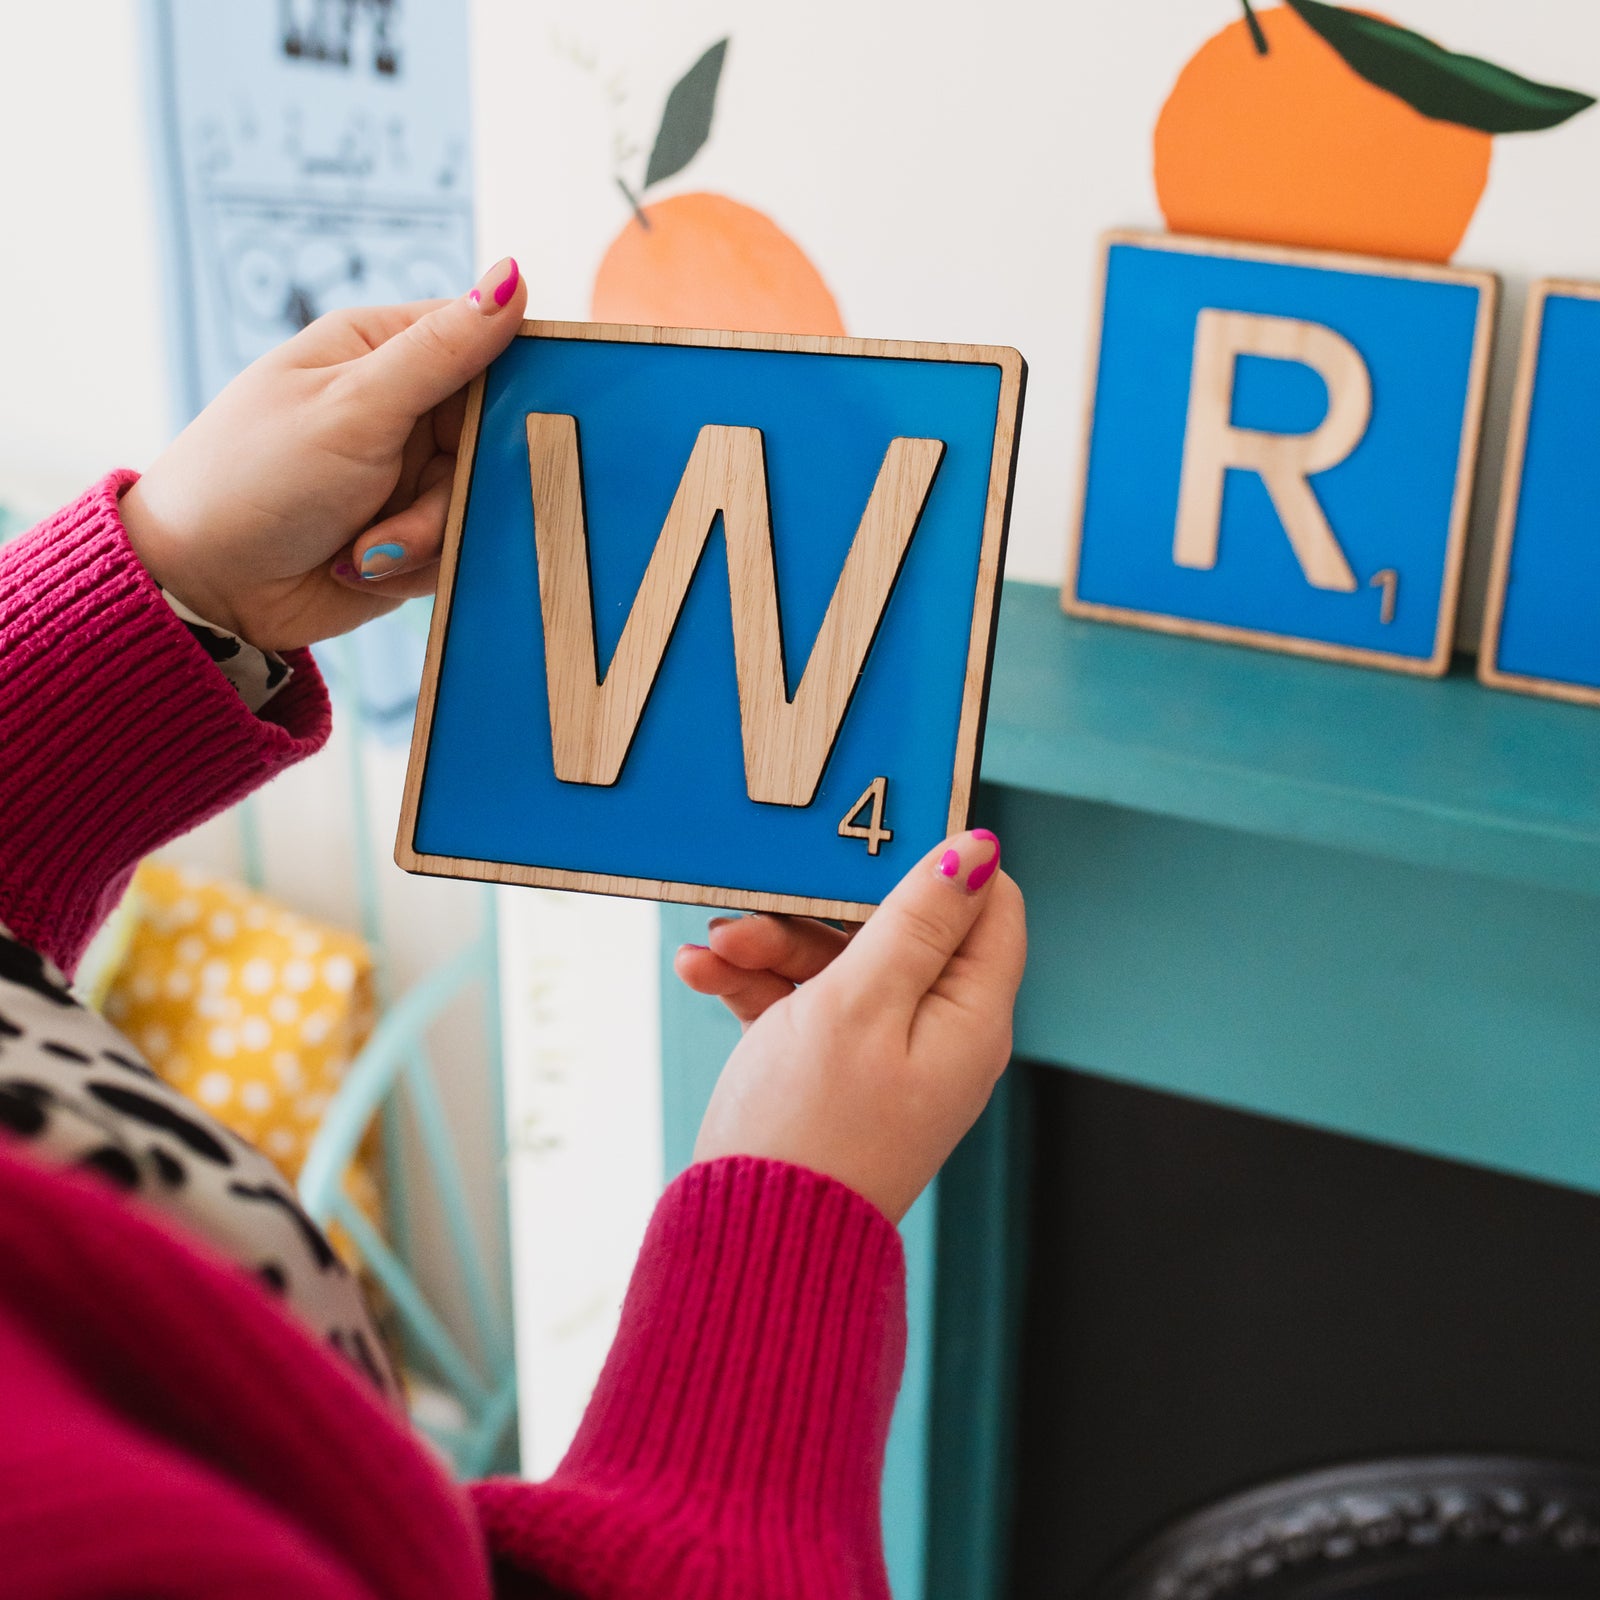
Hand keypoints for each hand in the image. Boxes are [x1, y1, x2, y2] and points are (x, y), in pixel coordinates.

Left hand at [119, 256, 527, 651]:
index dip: (513, 379)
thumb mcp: (356, 407)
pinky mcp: (412, 534)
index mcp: (382, 351)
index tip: (515, 419)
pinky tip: (363, 564)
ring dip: (426, 534)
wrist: (208, 586)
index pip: (485, 342)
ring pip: (477, 500)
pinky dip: (417, 565)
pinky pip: (458, 547)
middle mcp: (400, 409)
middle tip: (407, 506)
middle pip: (490, 435)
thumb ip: (443, 351)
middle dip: (456, 484)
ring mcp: (406, 474)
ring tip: (365, 547)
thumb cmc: (256, 478)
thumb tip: (511, 276)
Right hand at [680, 830, 1024, 1222]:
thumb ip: (917, 919)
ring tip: (712, 950)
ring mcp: (883, 1057)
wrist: (749, 1243)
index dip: (933, 865)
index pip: (987, 907)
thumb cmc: (809, 1126)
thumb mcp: (860, 1000)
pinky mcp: (833, 1075)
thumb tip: (982, 849)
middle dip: (818, 912)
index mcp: (969, 1016)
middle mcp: (938, 1034)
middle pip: (897, 930)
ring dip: (772, 947)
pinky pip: (803, 1007)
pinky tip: (700, 975)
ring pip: (839, 965)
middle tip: (755, 907)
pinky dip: (756, 987)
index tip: (863, 839)